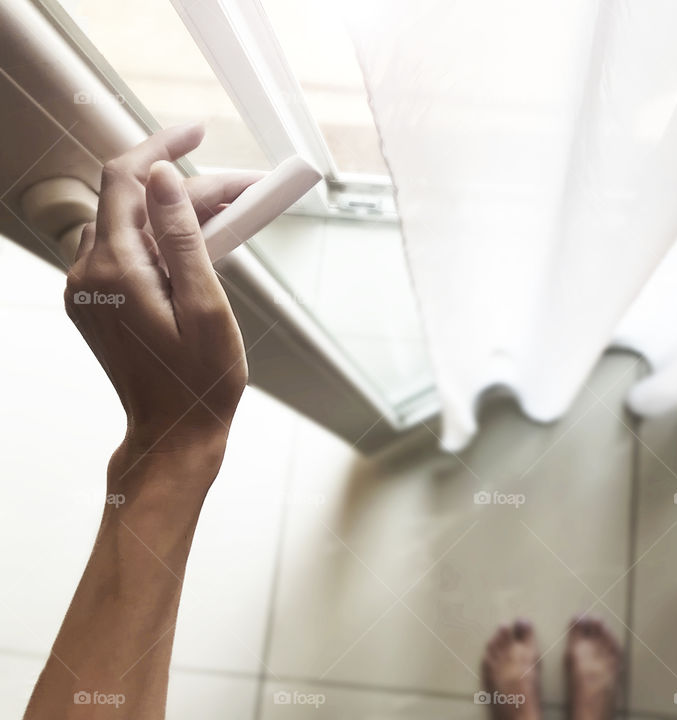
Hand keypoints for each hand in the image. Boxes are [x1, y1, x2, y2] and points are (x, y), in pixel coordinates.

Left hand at [64, 124, 259, 476]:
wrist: (174, 432)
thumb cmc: (200, 382)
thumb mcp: (205, 305)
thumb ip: (182, 237)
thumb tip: (162, 178)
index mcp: (116, 271)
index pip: (126, 179)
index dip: (162, 147)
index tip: (198, 131)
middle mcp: (90, 273)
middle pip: (135, 202)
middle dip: (191, 190)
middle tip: (245, 194)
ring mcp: (88, 288)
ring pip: (131, 224)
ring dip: (177, 214)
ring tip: (230, 220)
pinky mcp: (96, 302)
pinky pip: (126, 251)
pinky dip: (161, 240)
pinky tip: (199, 249)